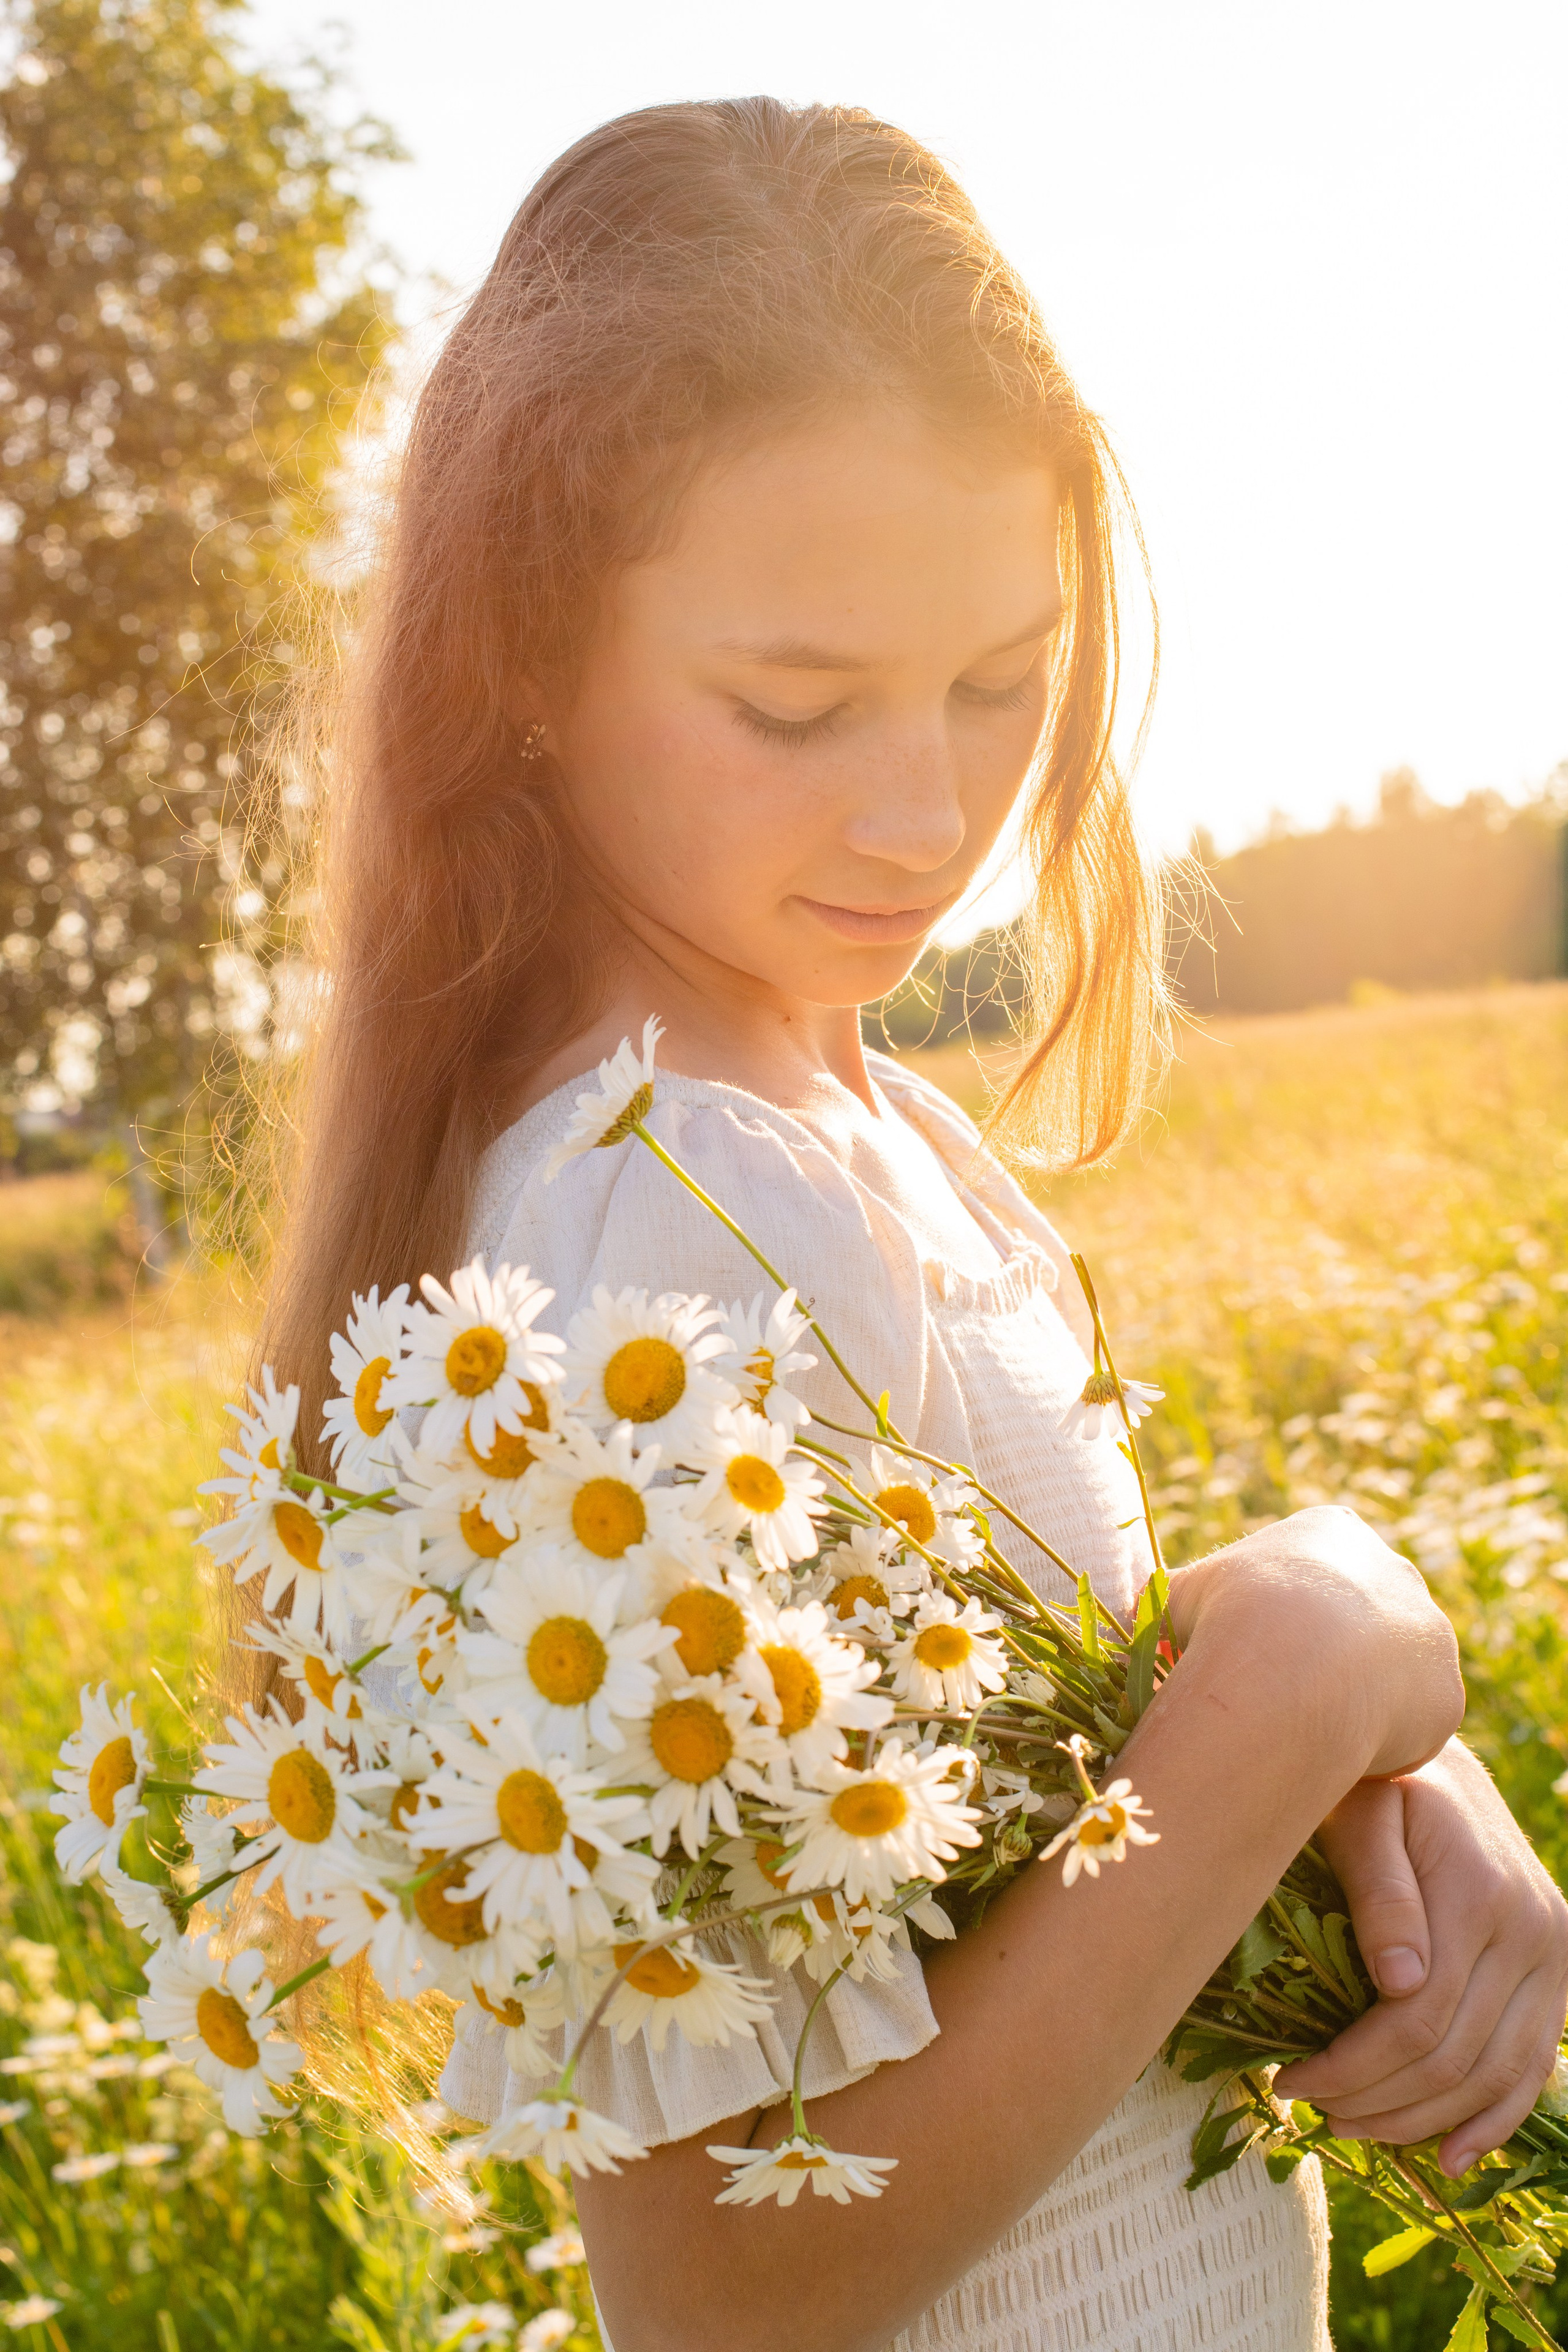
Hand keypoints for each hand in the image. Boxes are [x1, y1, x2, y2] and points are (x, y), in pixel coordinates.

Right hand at [1169, 1505, 1463, 1778]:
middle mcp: (1395, 1570)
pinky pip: (1413, 1722)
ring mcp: (1429, 1632)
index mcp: (1334, 1532)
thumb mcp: (1182, 1595)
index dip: (1284, 1615)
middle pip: (1364, 1619)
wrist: (1289, 1670)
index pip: (1316, 1572)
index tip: (1257, 1650)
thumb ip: (1183, 1602)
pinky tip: (1344, 1752)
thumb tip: (1153, 1624)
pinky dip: (1381, 1740)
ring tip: (1313, 1730)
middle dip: (1331, 1654)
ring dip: (1362, 1696)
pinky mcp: (1446, 1693)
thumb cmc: (1227, 1618)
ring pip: (1395, 1672)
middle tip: (1286, 1696)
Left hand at [1274, 1741, 1567, 2173]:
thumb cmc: (1376, 1783)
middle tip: (1311, 2108)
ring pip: (1495, 2073)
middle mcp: (1531, 1930)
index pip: (1416, 2018)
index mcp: (1478, 1893)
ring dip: (1423, 2118)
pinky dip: (1496, 2119)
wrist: (1440, 1761)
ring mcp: (1553, 1955)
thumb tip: (1398, 1983)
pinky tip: (1451, 2155)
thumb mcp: (1360, 1813)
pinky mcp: (1559, 1972)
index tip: (1288, 2079)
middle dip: (1377, 2099)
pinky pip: (1535, 2064)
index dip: (1351, 2065)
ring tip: (1353, 2126)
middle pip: (1453, 2055)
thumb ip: (1379, 1889)